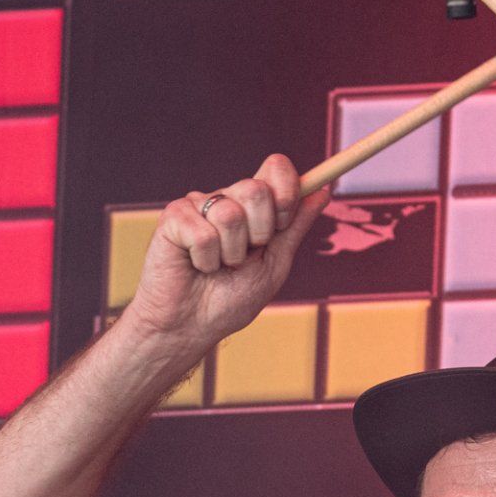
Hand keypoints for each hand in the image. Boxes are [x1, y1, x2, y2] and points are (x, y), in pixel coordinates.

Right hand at [121, 154, 329, 346]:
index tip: (283, 223)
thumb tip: (323, 191)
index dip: (287, 191)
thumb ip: (295, 227)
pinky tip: (197, 266)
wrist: (192, 327)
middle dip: (259, 233)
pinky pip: (202, 234)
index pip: (277, 169)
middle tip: (244, 257)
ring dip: (231, 254)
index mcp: (254, 207)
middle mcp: (226, 199)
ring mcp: (198, 206)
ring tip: (218, 267)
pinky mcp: (173, 219)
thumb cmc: (231, 300)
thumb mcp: (274, 264)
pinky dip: (206, 261)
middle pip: (256, 189)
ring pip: (230, 214)